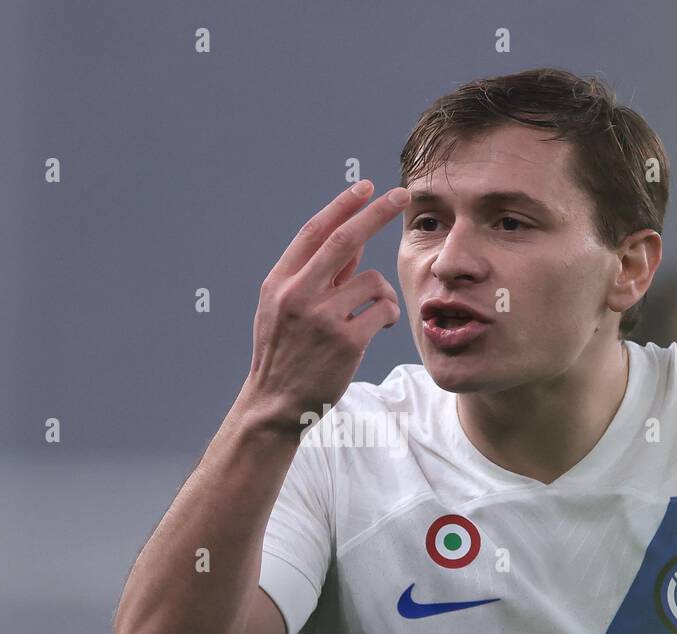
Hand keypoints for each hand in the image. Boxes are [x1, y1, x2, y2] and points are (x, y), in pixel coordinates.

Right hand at [242, 180, 408, 430]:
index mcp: (280, 282)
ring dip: (383, 292)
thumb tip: (352, 240)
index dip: (342, 205)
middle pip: (345, 240)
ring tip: (375, 311)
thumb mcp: (283, 309)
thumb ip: (315, 276)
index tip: (365, 186)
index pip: (315, 232)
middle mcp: (298, 294)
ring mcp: (322, 318)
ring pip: (372, 281)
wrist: (274, 403)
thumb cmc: (283, 353)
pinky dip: (387, 314)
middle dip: (377, 212)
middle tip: (402, 193)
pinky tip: (378, 326)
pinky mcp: (346, 342)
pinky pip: (382, 310)